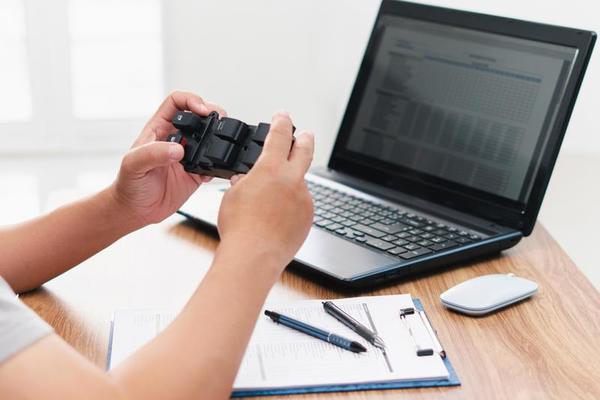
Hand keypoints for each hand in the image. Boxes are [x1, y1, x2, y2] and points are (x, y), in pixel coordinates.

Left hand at [110, 91, 226, 227]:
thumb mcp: (133, 164)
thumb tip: (178, 149)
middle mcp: (175, 138)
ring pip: (209, 137)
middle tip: (219, 120)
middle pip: (199, 115)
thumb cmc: (128, 184)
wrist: (135, 210)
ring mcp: (187, 155)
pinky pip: (212, 164)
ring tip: (221, 141)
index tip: (201, 110)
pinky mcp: (196, 173)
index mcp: (159, 128)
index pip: (177, 101)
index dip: (192, 99)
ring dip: (218, 137)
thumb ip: (153, 153)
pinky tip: (211, 171)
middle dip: (212, 113)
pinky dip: (217, 165)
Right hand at [217, 112, 313, 269]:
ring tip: (272, 201)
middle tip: (305, 135)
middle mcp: (292, 181)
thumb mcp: (232, 197)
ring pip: (299, 184)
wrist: (254, 257)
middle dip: (305, 139)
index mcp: (271, 169)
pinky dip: (292, 206)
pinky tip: (277, 217)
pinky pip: (301, 205)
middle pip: (305, 151)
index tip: (283, 116)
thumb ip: (243, 182)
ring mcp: (304, 200)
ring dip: (290, 185)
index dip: (282, 122)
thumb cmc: (240, 229)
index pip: (280, 136)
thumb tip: (245, 180)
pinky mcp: (308, 218)